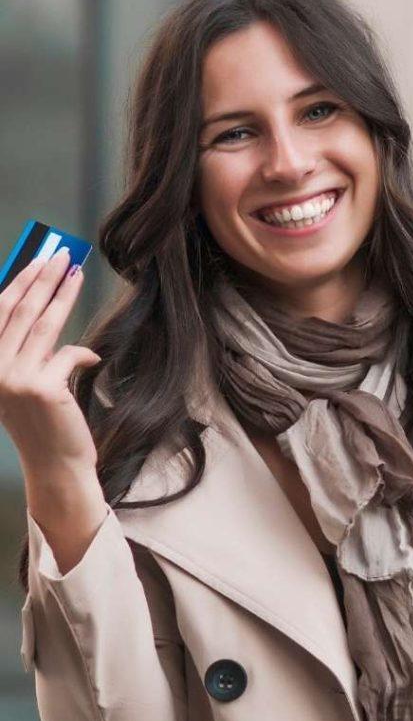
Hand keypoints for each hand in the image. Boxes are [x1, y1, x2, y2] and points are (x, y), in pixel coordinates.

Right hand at [0, 248, 101, 492]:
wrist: (55, 465)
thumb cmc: (43, 422)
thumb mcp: (25, 382)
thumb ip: (29, 351)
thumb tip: (44, 307)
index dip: (19, 283)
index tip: (38, 259)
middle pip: (20, 312)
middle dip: (42, 279)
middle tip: (62, 254)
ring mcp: (14, 380)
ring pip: (44, 325)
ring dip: (63, 294)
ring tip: (76, 271)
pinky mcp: (43, 388)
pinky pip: (68, 354)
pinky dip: (82, 353)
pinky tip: (91, 357)